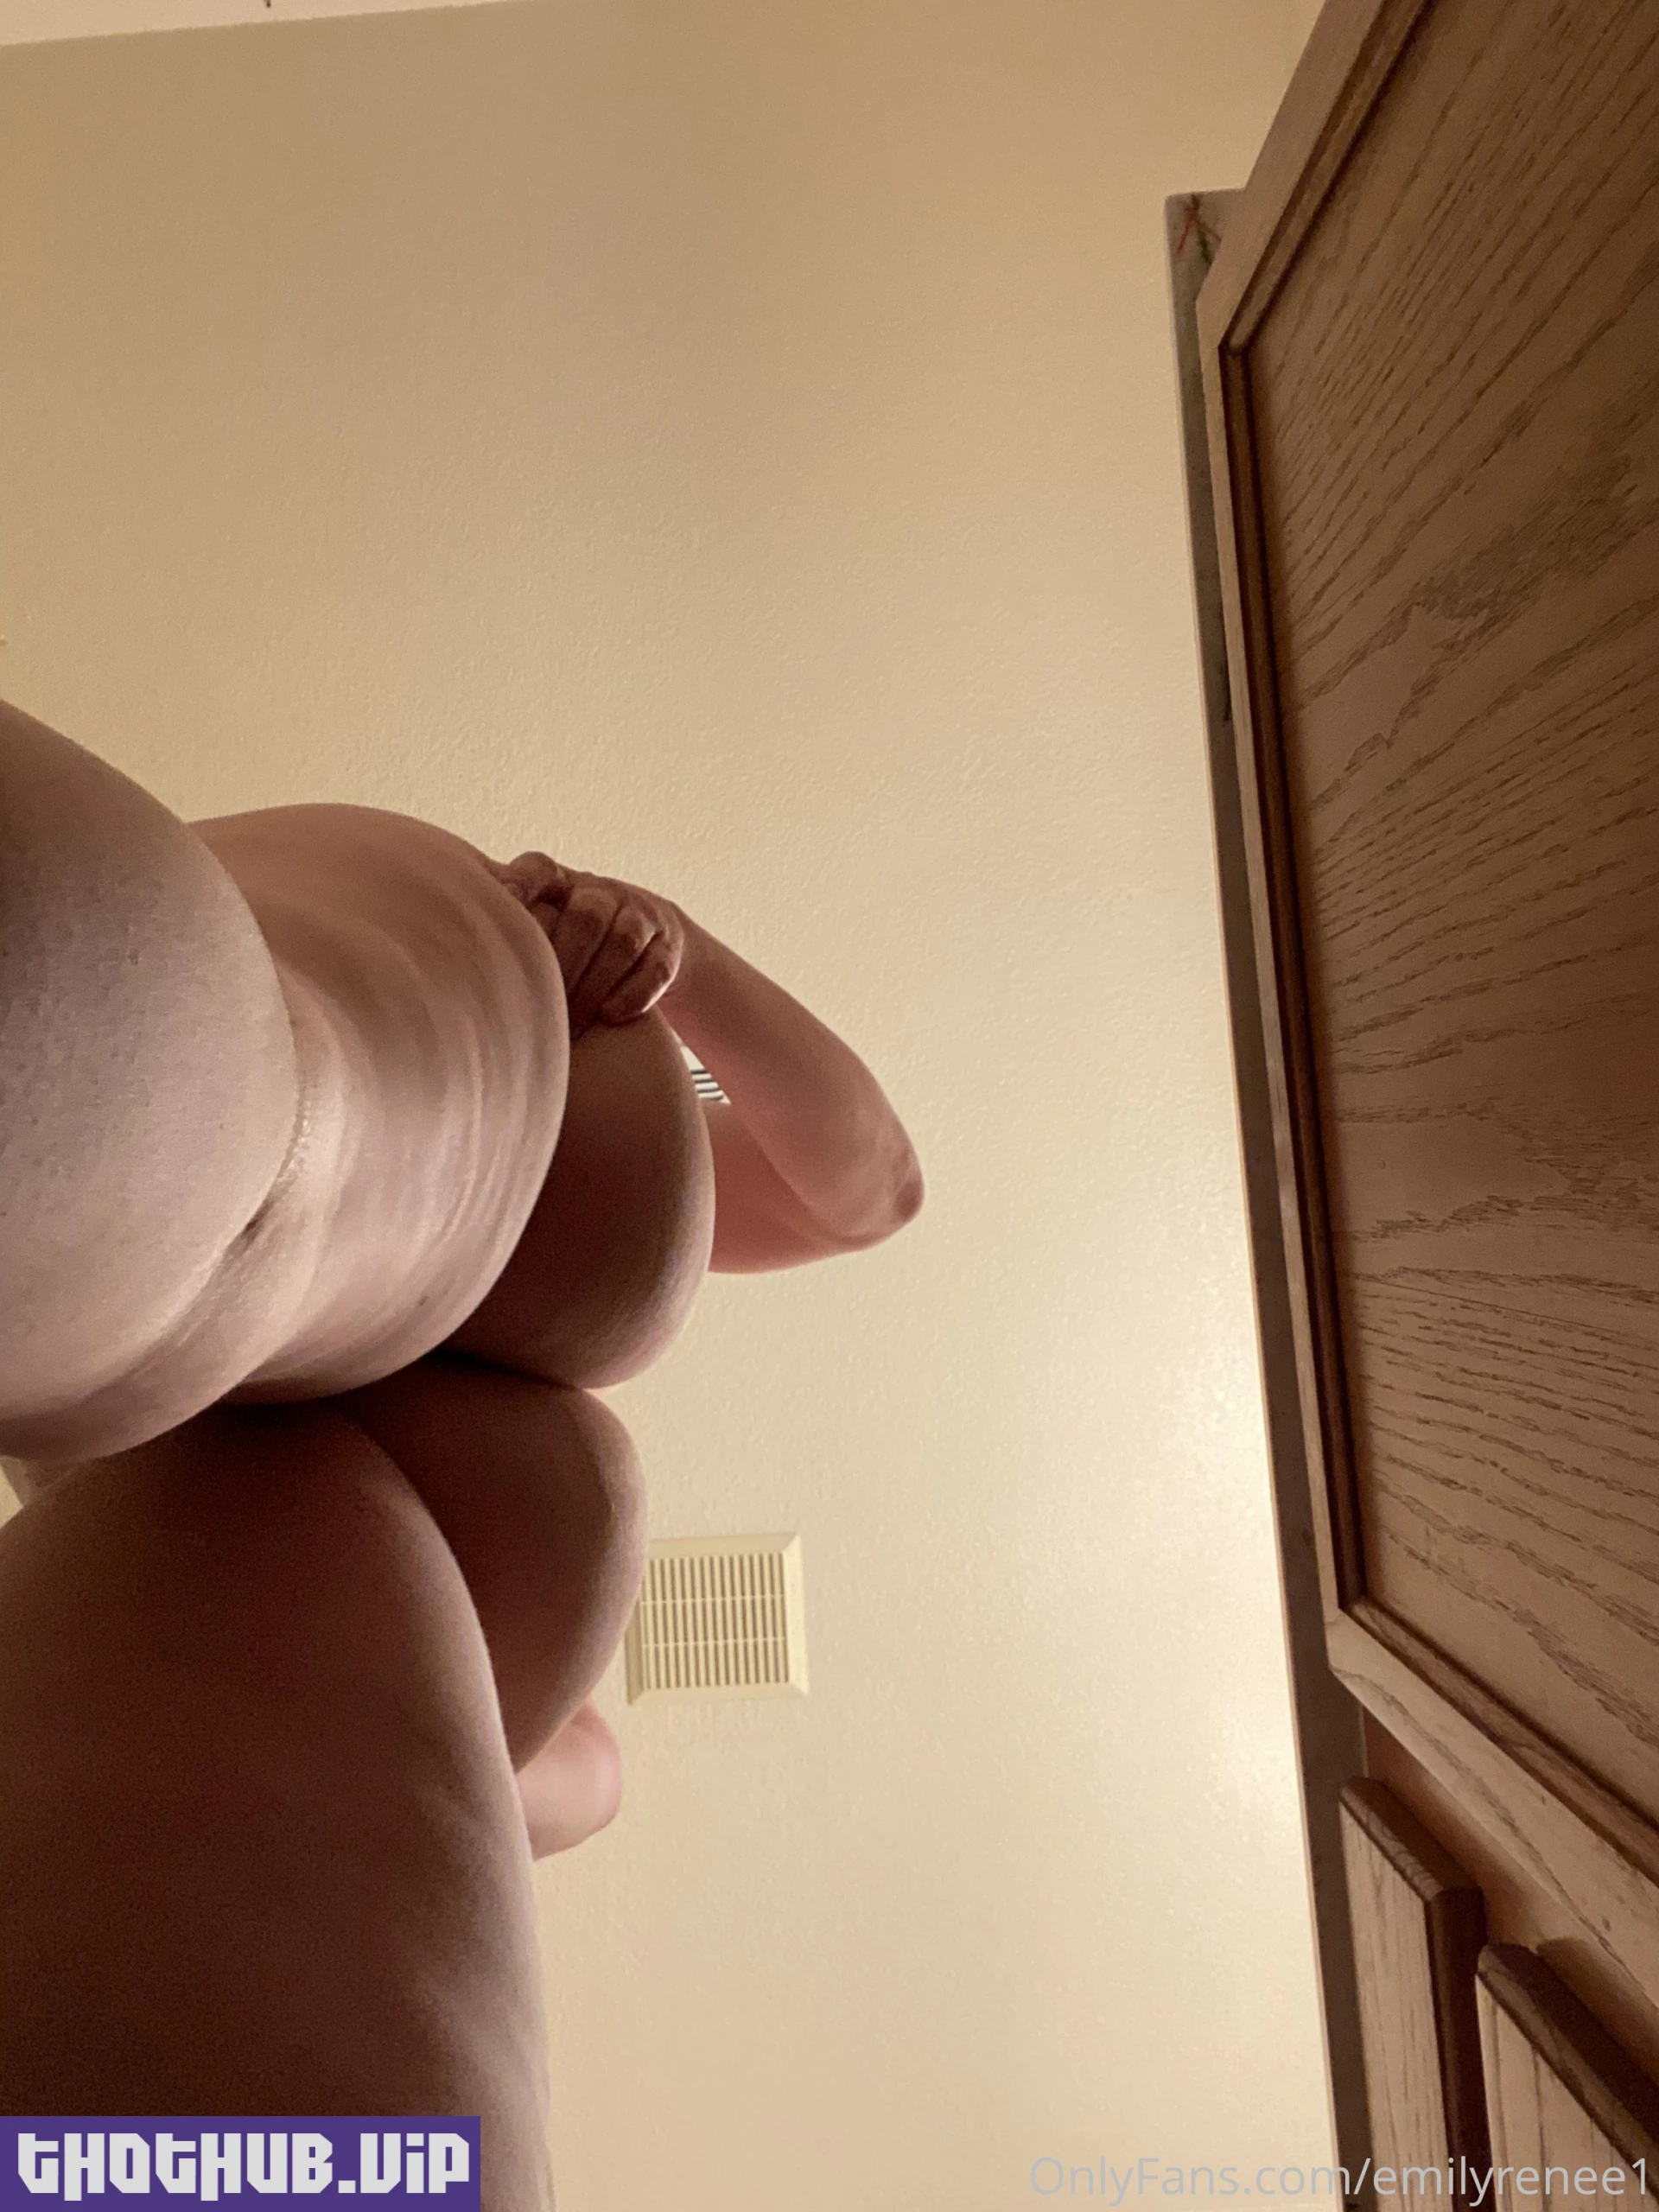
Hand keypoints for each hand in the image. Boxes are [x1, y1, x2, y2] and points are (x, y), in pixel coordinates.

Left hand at [496, 854, 686, 1036]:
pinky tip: (613, 1018)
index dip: (520, 885)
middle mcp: (601, 890)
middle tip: (538, 1012)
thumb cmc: (572, 941)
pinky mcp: (669, 945)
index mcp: (560, 881)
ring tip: (572, 1028)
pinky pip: (656, 965)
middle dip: (563, 966)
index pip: (539, 868)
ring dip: (596, 985)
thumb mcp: (540, 925)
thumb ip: (499, 931)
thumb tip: (430, 945)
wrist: (653, 942)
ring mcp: (640, 914)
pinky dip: (635, 992)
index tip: (501, 908)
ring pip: (622, 941)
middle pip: (584, 916)